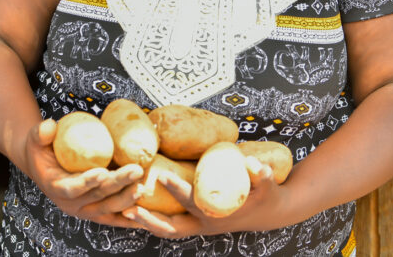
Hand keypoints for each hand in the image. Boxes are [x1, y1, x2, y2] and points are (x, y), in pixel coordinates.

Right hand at [22, 119, 144, 227]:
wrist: (44, 167)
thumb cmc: (41, 151)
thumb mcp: (35, 139)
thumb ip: (40, 133)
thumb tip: (49, 125)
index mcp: (56, 187)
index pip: (72, 188)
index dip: (87, 182)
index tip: (102, 172)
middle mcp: (71, 204)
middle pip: (97, 197)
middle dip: (118, 184)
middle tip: (136, 170)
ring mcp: (85, 210)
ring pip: (109, 208)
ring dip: (127, 199)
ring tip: (143, 185)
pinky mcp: (96, 211)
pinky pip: (115, 217)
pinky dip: (130, 218)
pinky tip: (146, 216)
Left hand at [122, 156, 289, 238]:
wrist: (269, 211)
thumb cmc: (265, 195)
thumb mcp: (267, 184)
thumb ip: (261, 174)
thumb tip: (252, 163)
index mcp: (217, 214)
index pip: (192, 203)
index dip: (177, 190)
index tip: (162, 175)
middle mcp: (204, 223)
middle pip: (172, 228)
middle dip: (149, 220)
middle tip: (129, 208)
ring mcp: (198, 225)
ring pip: (167, 229)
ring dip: (146, 223)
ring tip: (123, 212)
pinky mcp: (195, 222)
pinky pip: (170, 224)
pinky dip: (153, 220)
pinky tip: (135, 210)